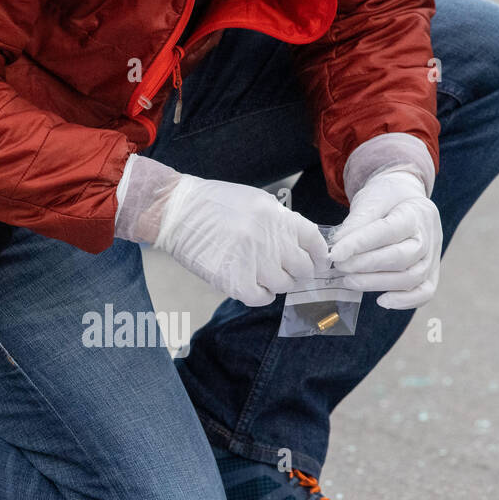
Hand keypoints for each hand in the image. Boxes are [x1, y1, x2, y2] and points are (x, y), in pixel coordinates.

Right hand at [115, 155, 327, 306]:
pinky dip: (262, 295)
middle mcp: (269, 239)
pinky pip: (262, 298)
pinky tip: (254, 287)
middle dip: (300, 272)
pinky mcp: (235, 281)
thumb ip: (281, 222)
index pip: (314, 241)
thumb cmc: (216, 204)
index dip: (320, 256)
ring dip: (279, 283)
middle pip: (303, 268)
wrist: (178, 212)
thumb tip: (303, 245)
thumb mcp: (256, 202)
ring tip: (265, 275)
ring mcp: (253, 261)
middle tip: (291, 272)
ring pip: (284, 285)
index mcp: (277, 216)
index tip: (318, 263)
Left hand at [329, 170, 441, 308]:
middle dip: (366, 265)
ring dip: (378, 283)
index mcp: (415, 212)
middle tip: (339, 267)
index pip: (388, 231)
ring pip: (412, 278)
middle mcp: (429, 236)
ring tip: (349, 281)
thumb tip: (337, 247)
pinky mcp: (431, 272)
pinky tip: (381, 301)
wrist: (407, 200)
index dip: (360, 244)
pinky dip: (405, 301)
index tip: (335, 253)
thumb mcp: (371, 199)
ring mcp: (433, 256)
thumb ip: (356, 222)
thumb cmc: (387, 199)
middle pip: (402, 257)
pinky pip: (425, 292)